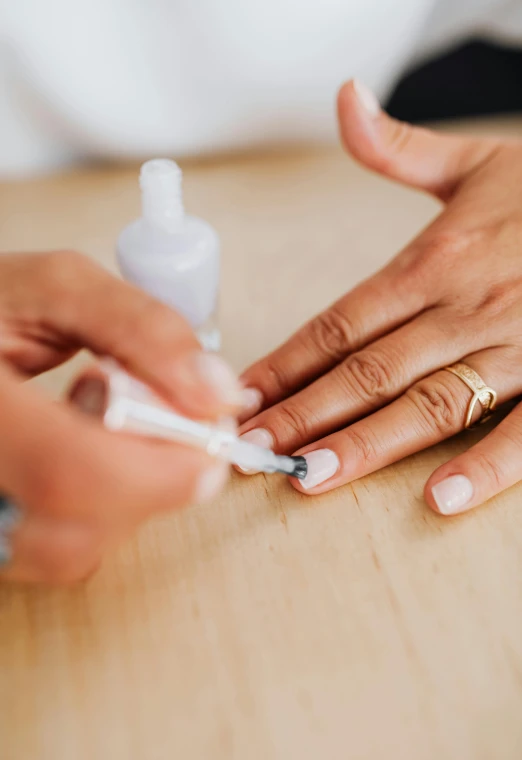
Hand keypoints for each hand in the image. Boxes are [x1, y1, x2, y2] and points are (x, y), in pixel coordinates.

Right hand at [0, 251, 241, 582]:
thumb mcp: (56, 289)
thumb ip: (141, 330)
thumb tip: (217, 395)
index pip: (65, 470)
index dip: (157, 473)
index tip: (213, 448)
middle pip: (72, 529)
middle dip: (152, 482)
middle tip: (173, 423)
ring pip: (67, 552)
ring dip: (124, 496)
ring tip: (104, 422)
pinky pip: (54, 550)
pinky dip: (96, 510)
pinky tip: (82, 452)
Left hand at [238, 79, 521, 516]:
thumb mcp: (474, 163)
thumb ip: (399, 149)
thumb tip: (345, 100)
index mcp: (435, 262)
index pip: (339, 321)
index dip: (285, 362)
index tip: (241, 395)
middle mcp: (465, 307)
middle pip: (367, 369)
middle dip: (303, 414)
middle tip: (249, 450)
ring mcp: (512, 346)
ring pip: (428, 403)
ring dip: (367, 444)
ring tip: (311, 476)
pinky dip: (487, 465)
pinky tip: (442, 499)